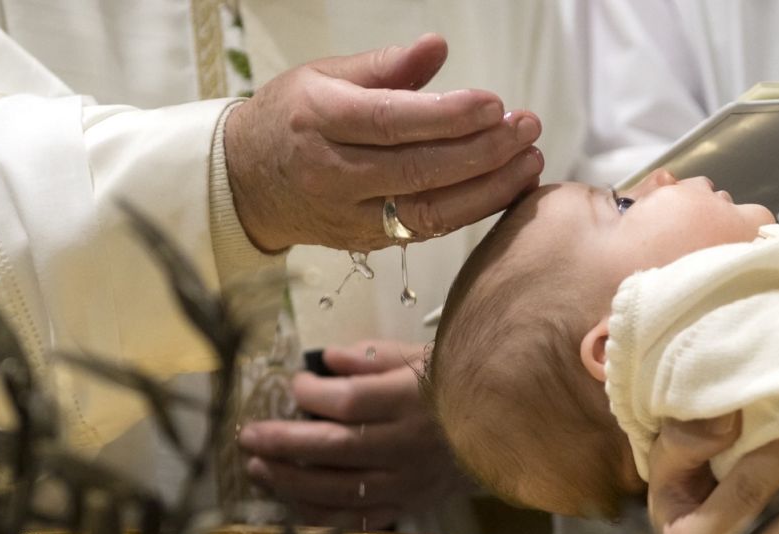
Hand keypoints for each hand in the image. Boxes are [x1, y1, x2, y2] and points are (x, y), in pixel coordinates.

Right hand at [224, 33, 543, 252]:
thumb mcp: (325, 76)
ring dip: (487, 189)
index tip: (495, 105)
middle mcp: (333, 173)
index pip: (390, 122)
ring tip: (529, 162)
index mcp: (319, 121)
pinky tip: (505, 187)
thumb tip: (437, 47)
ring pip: (427, 211)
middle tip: (526, 128)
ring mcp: (350, 215)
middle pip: (417, 171)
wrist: (248, 182)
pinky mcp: (367, 241)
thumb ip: (385, 66)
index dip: (447, 117)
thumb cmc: (292, 118)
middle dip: (481, 152)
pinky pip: (427, 230)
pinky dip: (471, 210)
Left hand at [238, 340, 468, 529]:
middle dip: (283, 443)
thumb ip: (373, 356)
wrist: (505, 426)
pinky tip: (292, 505)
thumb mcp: (421, 355)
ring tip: (257, 469)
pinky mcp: (409, 504)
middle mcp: (406, 444)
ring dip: (291, 481)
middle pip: (334, 448)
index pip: (349, 402)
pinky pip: (359, 519)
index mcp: (411, 399)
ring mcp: (407, 480)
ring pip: (339, 489)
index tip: (294, 383)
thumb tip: (326, 360)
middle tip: (248, 437)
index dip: (312, 394)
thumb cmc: (458, 383)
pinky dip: (322, 516)